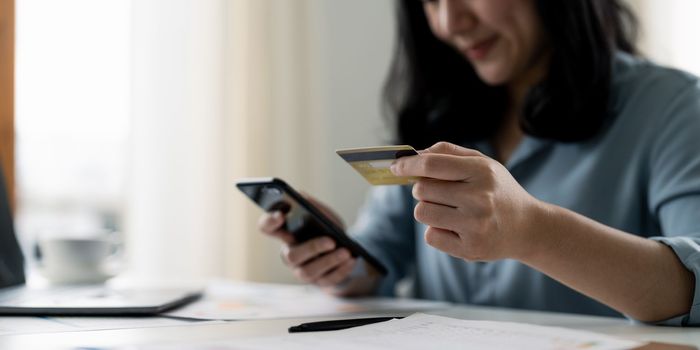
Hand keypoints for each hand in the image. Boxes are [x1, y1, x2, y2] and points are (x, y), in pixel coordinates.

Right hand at [257, 195, 359, 290]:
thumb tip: (302, 197)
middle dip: (312, 248)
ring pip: (309, 272)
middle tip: (331, 241)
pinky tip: (351, 260)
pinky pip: (327, 280)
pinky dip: (341, 270)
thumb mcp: (325, 215)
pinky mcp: (319, 282)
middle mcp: (290, 254)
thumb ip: (314, 207)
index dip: (269, 222)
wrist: (346, 250)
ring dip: (329, 261)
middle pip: (291, 256)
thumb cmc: (329, 230)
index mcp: (286, 234)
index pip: (266, 227)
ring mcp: (303, 271)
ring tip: (346, 252)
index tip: (281, 215)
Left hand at [390, 141, 541, 260]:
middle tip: (438, 192)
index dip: (408, 165)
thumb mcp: (482, 163)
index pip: (431, 165)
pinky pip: (430, 236)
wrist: (528, 228)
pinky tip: (456, 228)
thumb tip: (414, 154)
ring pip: (422, 213)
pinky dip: (437, 231)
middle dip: (422, 189)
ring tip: (448, 210)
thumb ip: (448, 153)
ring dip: (428, 210)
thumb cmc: (498, 190)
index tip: (396, 167)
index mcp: (481, 172)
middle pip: (421, 190)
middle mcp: (479, 198)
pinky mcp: (470, 249)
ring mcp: (475, 225)